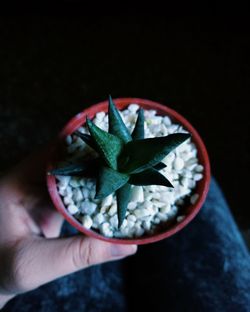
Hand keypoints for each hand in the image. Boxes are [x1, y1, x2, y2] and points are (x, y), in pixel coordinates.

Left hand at [0, 148, 136, 307]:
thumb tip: (127, 246)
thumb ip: (78, 255)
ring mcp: (41, 188)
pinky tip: (112, 192)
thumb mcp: (35, 265)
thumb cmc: (1, 271)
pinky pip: (76, 188)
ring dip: (98, 173)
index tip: (115, 148)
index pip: (55, 153)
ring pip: (75, 172)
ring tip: (126, 172)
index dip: (85, 147)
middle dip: (98, 159)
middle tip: (128, 160)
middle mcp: (29, 178)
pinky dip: (94, 189)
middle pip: (69, 158)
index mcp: (17, 183)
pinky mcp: (51, 199)